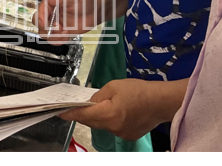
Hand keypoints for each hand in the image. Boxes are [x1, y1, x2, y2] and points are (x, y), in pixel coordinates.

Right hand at [31, 0, 106, 42]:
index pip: (40, 10)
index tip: (44, 21)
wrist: (97, 10)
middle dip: (44, 28)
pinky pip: (55, 40)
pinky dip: (59, 40)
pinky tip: (67, 35)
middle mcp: (52, 14)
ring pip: (45, 34)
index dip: (40, 16)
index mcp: (52, 4)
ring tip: (65, 32)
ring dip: (53, 35)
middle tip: (57, 27)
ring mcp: (56, 24)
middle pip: (38, 23)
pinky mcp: (63, 33)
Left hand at [59, 79, 183, 140]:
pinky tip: (115, 111)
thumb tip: (90, 103)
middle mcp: (113, 127)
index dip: (70, 113)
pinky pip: (112, 128)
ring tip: (99, 105)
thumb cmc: (140, 91)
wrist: (162, 102)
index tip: (59, 112)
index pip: (83, 115)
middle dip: (83, 114)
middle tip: (76, 106)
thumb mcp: (114, 86)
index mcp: (108, 114)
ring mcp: (121, 133)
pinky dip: (110, 120)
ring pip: (102, 125)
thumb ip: (98, 96)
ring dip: (98, 117)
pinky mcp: (128, 135)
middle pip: (91, 122)